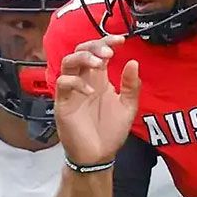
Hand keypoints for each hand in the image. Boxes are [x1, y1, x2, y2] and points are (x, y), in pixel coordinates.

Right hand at [54, 35, 139, 165]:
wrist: (99, 156)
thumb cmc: (110, 131)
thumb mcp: (127, 107)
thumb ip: (131, 86)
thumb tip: (133, 62)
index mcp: (99, 79)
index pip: (98, 52)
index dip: (106, 41)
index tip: (121, 40)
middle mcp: (84, 80)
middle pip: (80, 51)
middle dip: (94, 46)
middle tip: (109, 52)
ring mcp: (72, 91)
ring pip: (68, 62)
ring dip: (83, 58)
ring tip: (99, 63)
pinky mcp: (63, 103)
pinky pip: (63, 83)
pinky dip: (76, 83)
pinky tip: (91, 92)